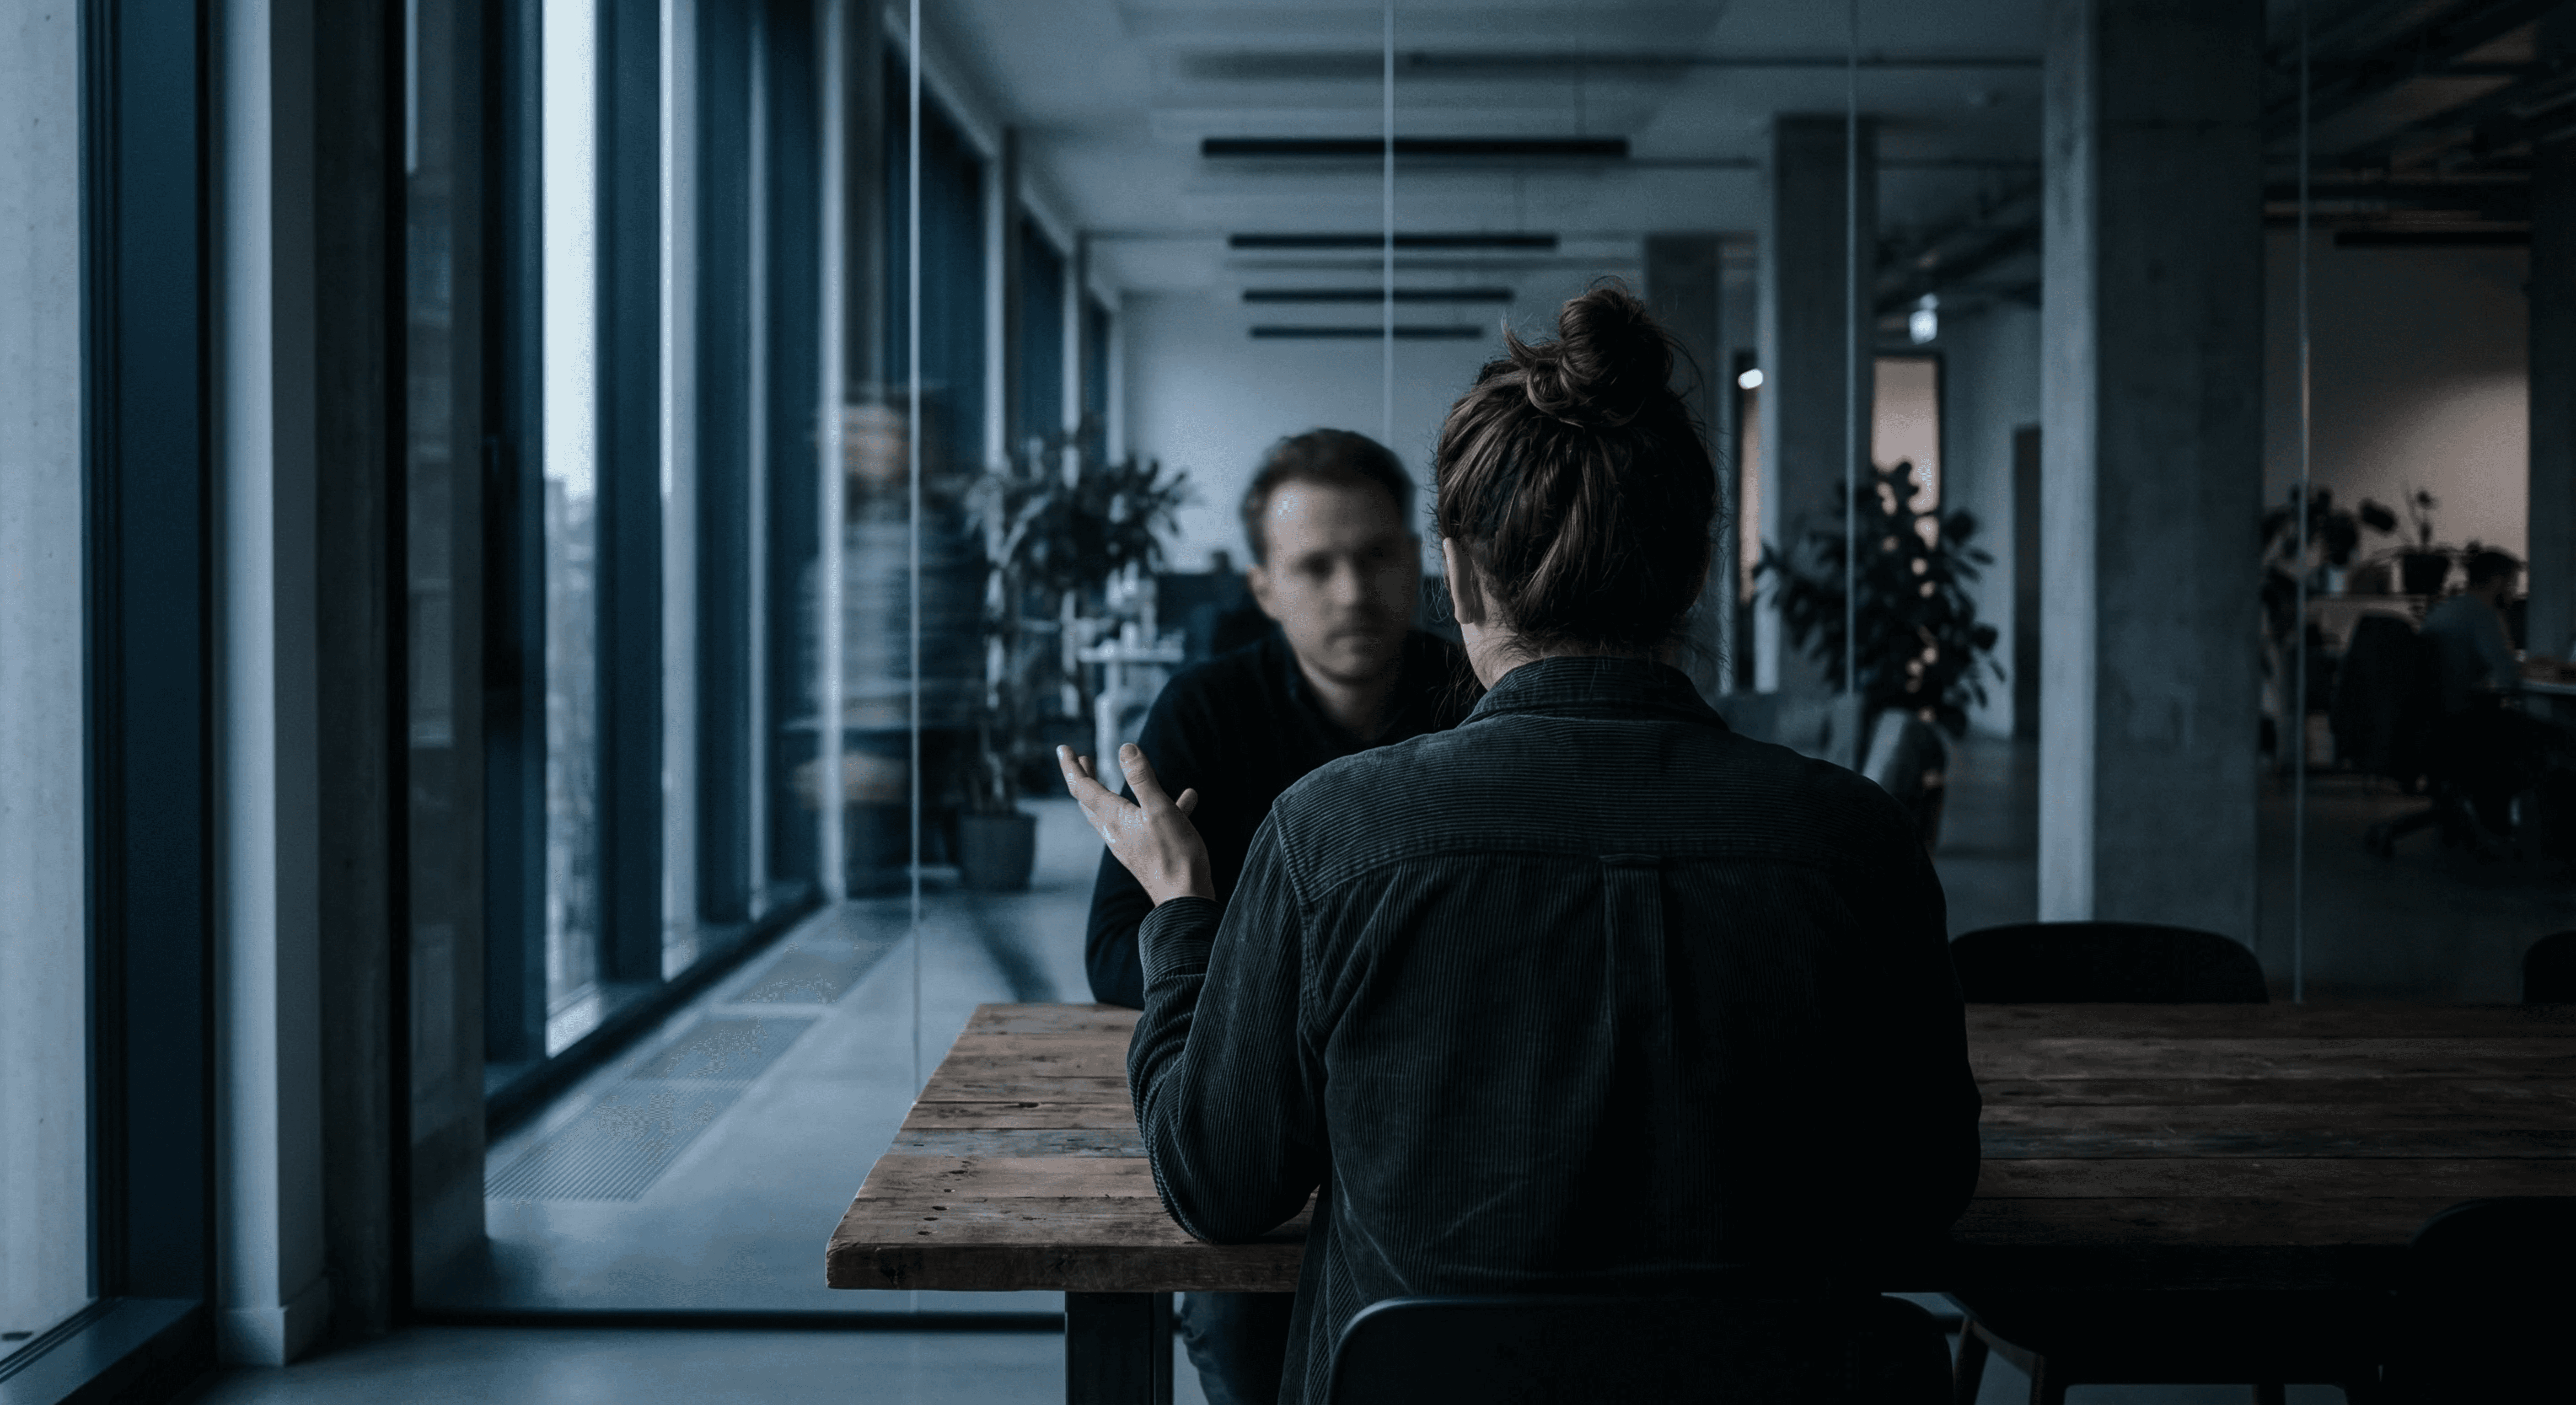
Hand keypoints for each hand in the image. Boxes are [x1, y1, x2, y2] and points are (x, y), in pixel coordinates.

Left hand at [1058, 744, 1214, 905]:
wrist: (1185, 899)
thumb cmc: (1174, 855)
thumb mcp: (1160, 809)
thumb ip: (1142, 778)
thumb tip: (1125, 748)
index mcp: (1114, 818)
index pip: (1082, 787)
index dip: (1071, 766)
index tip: (1063, 748)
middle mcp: (1114, 831)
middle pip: (1090, 801)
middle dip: (1085, 778)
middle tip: (1082, 760)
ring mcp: (1128, 844)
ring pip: (1113, 813)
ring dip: (1112, 791)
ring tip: (1117, 775)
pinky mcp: (1144, 852)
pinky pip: (1145, 823)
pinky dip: (1159, 807)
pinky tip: (1187, 798)